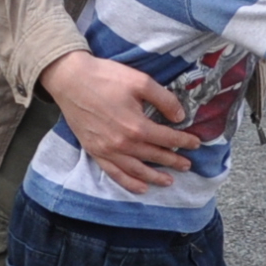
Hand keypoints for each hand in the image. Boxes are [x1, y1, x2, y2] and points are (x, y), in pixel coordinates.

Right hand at [40, 50, 197, 194]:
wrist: (70, 80)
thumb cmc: (105, 77)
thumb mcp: (140, 81)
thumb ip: (164, 99)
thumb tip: (180, 117)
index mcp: (137, 126)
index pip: (167, 138)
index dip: (184, 141)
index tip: (195, 144)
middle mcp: (123, 144)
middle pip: (154, 156)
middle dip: (173, 161)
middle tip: (187, 165)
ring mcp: (108, 150)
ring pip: (137, 170)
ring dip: (155, 177)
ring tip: (169, 181)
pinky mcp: (95, 151)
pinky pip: (114, 173)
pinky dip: (129, 183)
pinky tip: (141, 188)